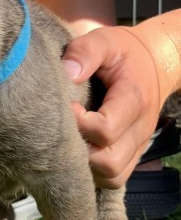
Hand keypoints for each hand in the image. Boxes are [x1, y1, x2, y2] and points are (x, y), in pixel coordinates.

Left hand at [63, 26, 162, 187]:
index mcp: (133, 100)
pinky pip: (115, 178)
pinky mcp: (132, 153)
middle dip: (80, 153)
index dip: (79, 124)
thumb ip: (86, 51)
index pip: (106, 129)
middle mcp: (139, 129)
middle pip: (109, 163)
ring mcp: (137, 145)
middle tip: (64, 132)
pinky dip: (95, 173)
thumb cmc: (124, 53)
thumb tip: (66, 73)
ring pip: (112, 176)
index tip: (66, 108)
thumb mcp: (106, 41)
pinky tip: (80, 154)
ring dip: (87, 168)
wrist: (156, 61)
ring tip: (70, 144)